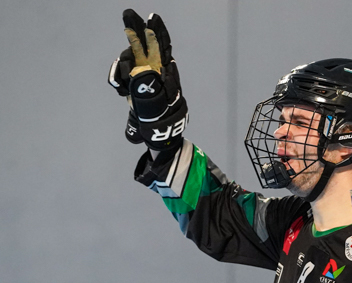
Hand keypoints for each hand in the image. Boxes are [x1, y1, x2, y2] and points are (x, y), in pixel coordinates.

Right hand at [108, 9, 186, 149]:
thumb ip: (156, 89)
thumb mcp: (162, 106)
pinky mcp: (130, 82)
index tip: (153, 19)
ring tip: (123, 84)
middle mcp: (153, 68)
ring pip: (129, 58)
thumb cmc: (164, 118)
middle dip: (135, 29)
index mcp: (166, 70)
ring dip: (123, 66)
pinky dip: (118, 78)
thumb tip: (149, 72)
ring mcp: (140, 74)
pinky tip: (121, 89)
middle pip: (143, 43)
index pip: (162, 47)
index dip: (158, 32)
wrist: (155, 131)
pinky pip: (121, 73)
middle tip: (128, 14)